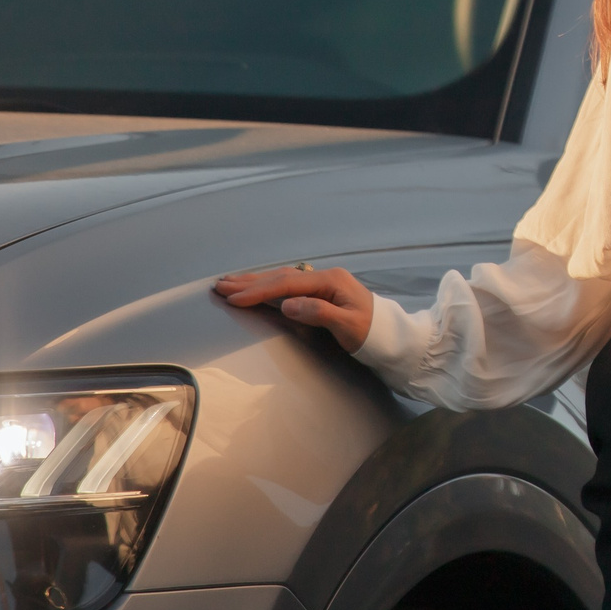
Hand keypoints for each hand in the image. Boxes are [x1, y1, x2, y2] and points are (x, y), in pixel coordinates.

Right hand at [213, 265, 372, 353]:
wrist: (391, 333)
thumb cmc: (371, 331)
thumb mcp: (348, 325)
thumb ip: (318, 313)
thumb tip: (287, 304)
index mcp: (330, 281)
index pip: (286, 284)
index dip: (258, 291)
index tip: (233, 298)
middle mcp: (325, 277)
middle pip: (280, 276)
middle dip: (249, 282)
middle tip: (219, 285)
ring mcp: (323, 283)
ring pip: (282, 278)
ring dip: (255, 281)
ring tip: (230, 282)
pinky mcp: (321, 292)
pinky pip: (288, 285)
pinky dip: (268, 285)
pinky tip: (256, 286)